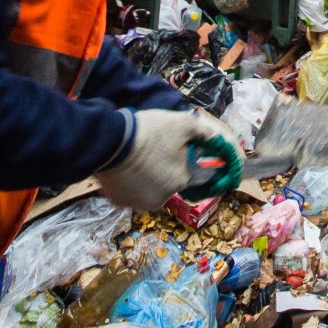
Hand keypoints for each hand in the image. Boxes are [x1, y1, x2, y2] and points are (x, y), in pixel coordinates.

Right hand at [94, 109, 238, 210]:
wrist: (109, 139)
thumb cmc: (150, 132)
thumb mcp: (184, 124)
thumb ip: (205, 133)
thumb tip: (218, 140)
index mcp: (180, 182)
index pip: (188, 174)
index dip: (182, 160)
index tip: (172, 149)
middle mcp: (162, 199)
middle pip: (168, 182)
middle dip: (164, 168)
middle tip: (153, 150)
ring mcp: (139, 203)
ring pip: (149, 189)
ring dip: (147, 178)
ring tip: (137, 157)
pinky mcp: (120, 202)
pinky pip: (130, 192)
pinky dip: (129, 182)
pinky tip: (125, 166)